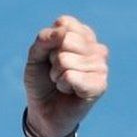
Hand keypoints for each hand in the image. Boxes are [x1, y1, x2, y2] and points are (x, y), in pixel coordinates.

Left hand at [24, 15, 108, 136]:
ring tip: (63, 83)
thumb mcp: (35, 55)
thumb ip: (44, 39)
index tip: (51, 56)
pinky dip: (63, 85)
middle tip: (57, 72)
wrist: (43, 112)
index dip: (50, 42)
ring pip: (66, 60)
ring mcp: (101, 66)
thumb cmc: (42, 81)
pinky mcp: (100, 85)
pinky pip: (71, 77)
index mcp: (83, 35)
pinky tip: (70, 92)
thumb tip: (63, 32)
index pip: (65, 24)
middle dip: (53, 59)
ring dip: (57, 75)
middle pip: (66, 40)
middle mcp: (96, 48)